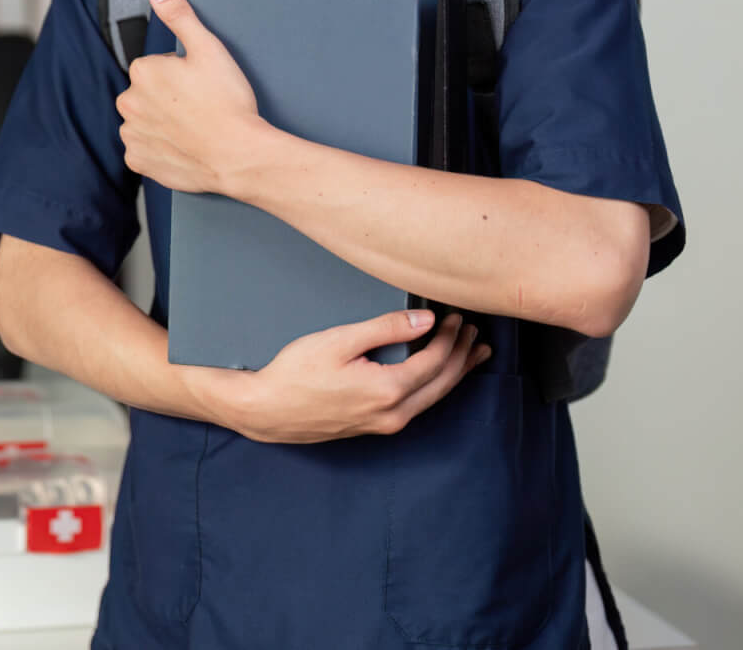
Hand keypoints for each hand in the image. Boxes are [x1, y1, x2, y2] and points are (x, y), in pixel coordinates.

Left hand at [116, 0, 264, 194]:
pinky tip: (183, 146)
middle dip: (168, 97)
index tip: (202, 85)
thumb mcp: (208, 48)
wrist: (239, 156)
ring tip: (194, 128)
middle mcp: (128, 102)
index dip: (182, 73)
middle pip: (148, 93)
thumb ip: (179, 15)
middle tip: (200, 106)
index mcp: (142, 71)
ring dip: (162, 122)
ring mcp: (132, 135)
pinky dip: (159, 149)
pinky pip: (144, 150)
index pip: (157, 65)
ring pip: (145, 120)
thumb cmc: (228, 102)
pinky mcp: (139, 161)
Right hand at [188, 309, 491, 443]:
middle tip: (475, 333)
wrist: (267, 410)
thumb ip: (386, 329)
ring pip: (433, 397)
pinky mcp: (375, 427)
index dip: (450, 337)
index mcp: (388, 391)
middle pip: (442, 383)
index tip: (456, 316)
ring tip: (472, 356)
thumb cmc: (295, 373)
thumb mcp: (339, 341)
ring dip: (454, 373)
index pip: (435, 361)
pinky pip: (418, 405)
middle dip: (462, 356)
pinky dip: (435, 386)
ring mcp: (385, 424)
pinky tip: (437, 377)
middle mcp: (393, 414)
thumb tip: (426, 320)